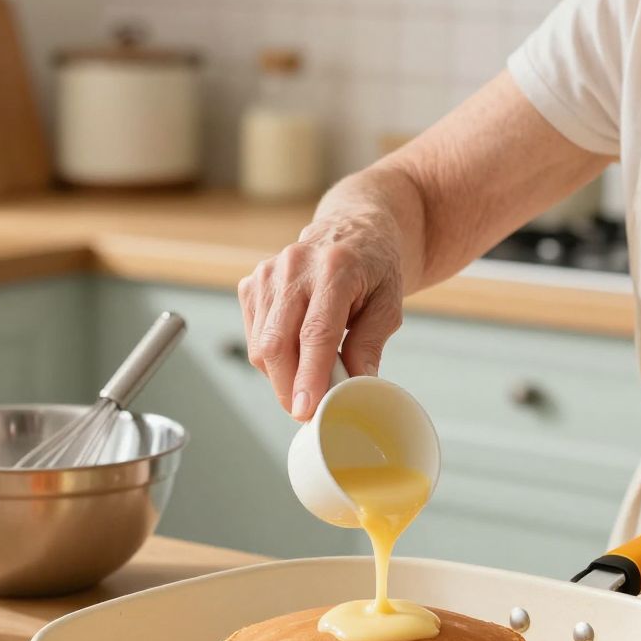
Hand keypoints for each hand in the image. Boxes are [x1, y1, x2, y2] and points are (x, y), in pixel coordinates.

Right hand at [238, 215, 405, 419]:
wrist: (351, 230)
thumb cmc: (374, 268)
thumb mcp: (389, 304)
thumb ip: (371, 344)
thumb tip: (356, 384)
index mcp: (336, 268)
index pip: (316, 332)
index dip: (309, 375)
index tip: (305, 409)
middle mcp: (295, 266)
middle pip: (277, 342)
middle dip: (288, 387)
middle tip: (307, 410)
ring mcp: (268, 273)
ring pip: (260, 345)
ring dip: (281, 375)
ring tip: (308, 378)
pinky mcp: (252, 284)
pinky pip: (254, 336)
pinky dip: (272, 357)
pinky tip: (295, 353)